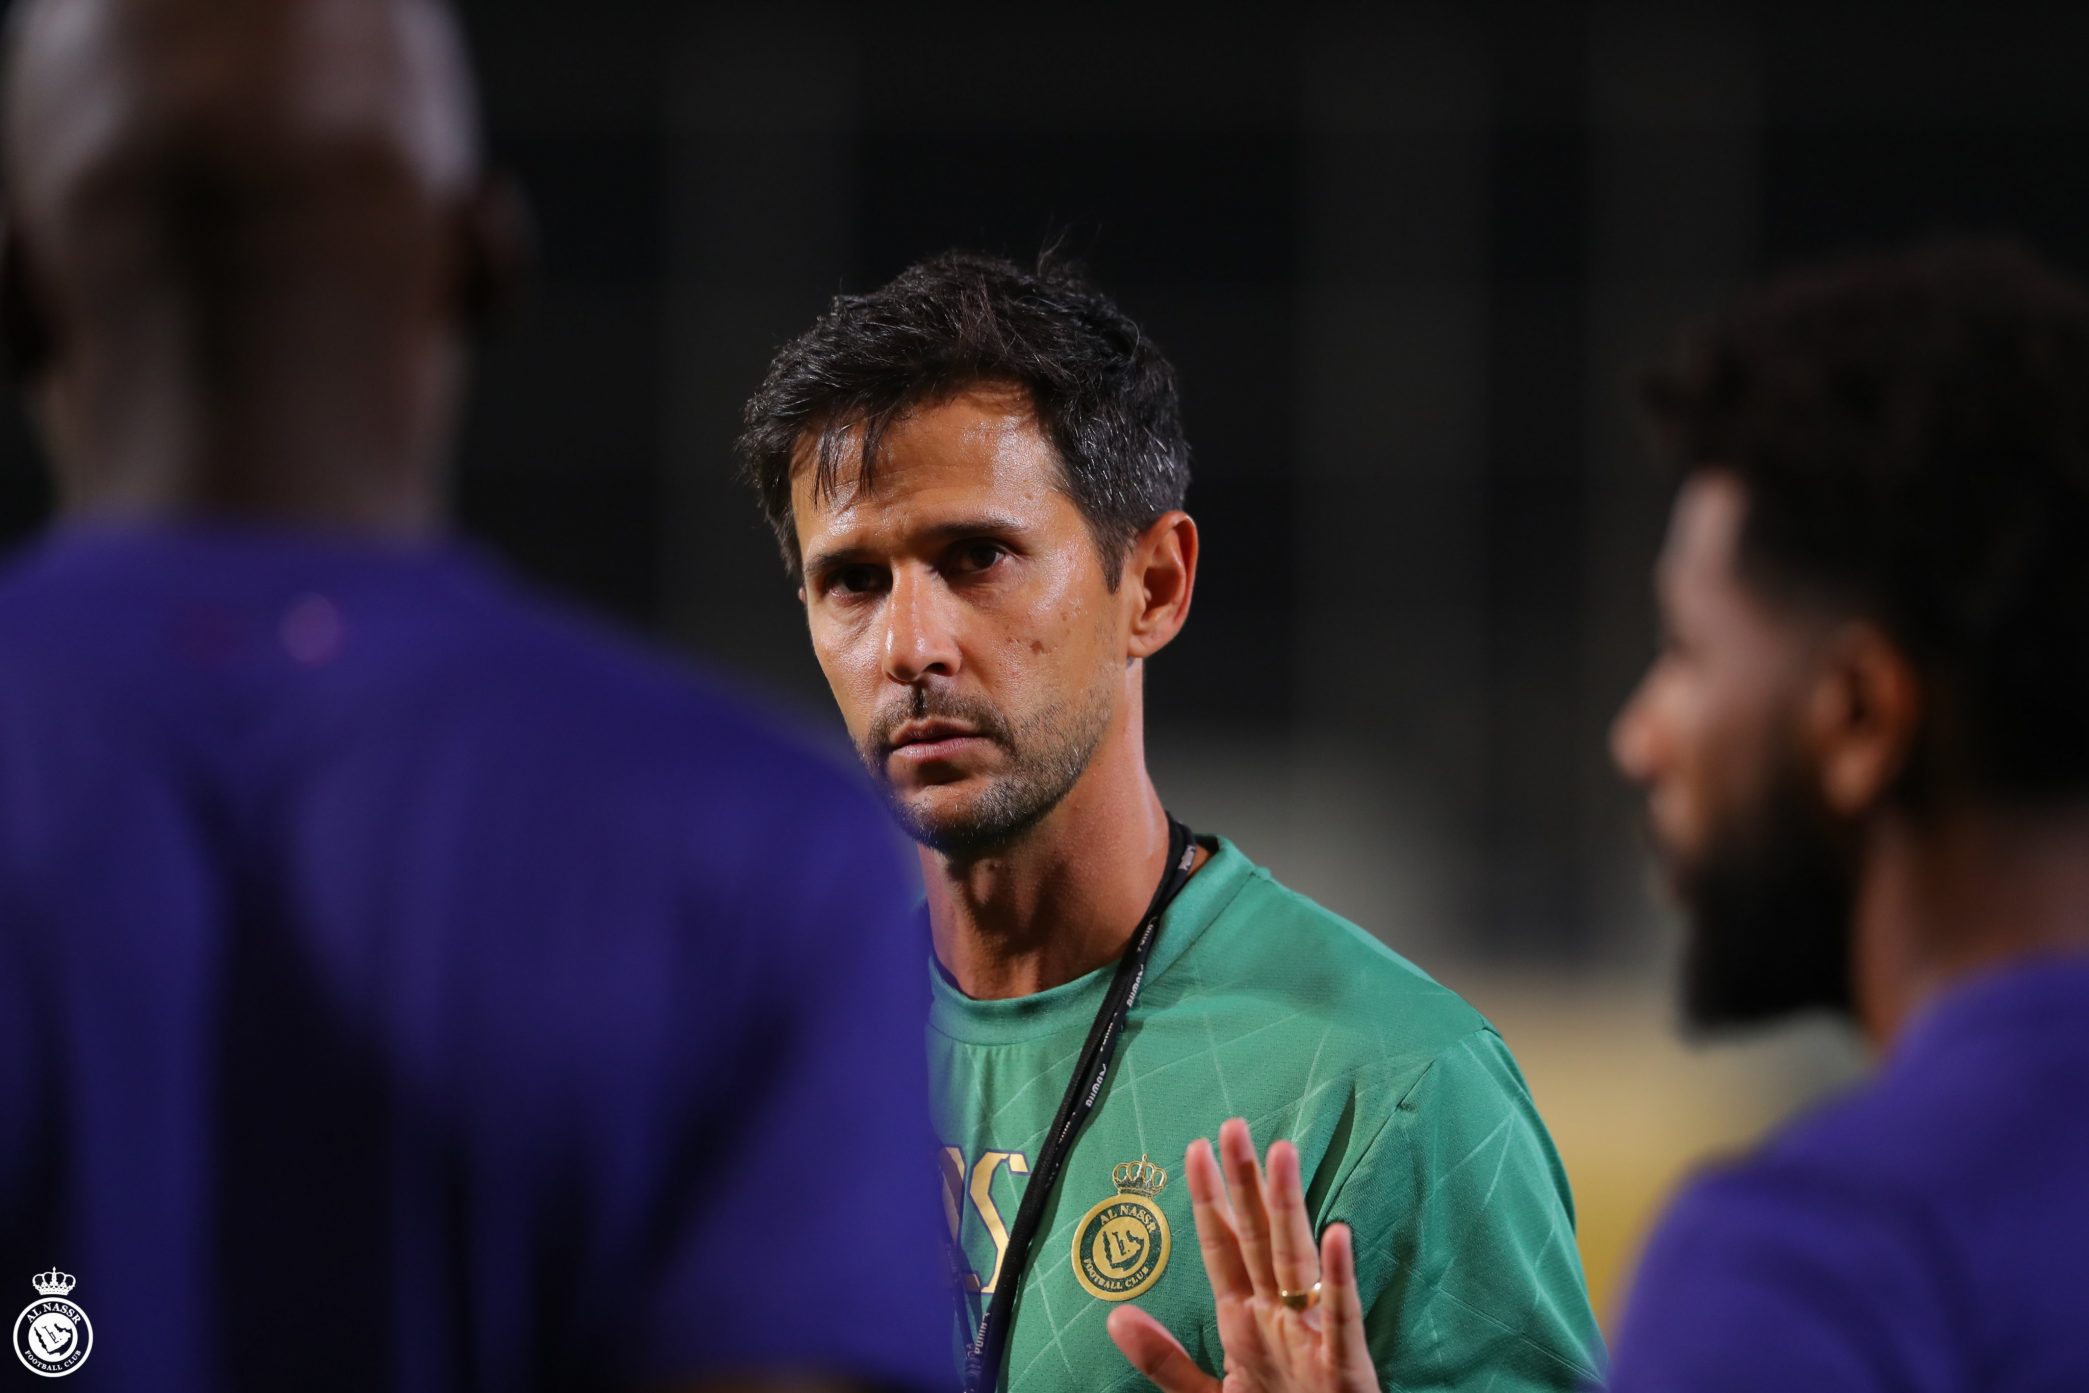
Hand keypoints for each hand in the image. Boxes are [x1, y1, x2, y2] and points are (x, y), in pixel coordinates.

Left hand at [1106, 1118, 1379, 1392]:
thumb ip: (1164, 1358)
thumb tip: (1115, 1316)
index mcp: (1246, 1318)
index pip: (1224, 1245)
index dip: (1209, 1198)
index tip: (1195, 1149)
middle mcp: (1279, 1315)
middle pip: (1259, 1237)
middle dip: (1246, 1182)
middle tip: (1233, 1126)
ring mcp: (1312, 1337)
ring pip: (1297, 1261)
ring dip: (1289, 1208)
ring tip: (1281, 1156)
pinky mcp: (1344, 1368)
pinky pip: (1341, 1318)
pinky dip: (1338, 1281)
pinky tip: (1336, 1236)